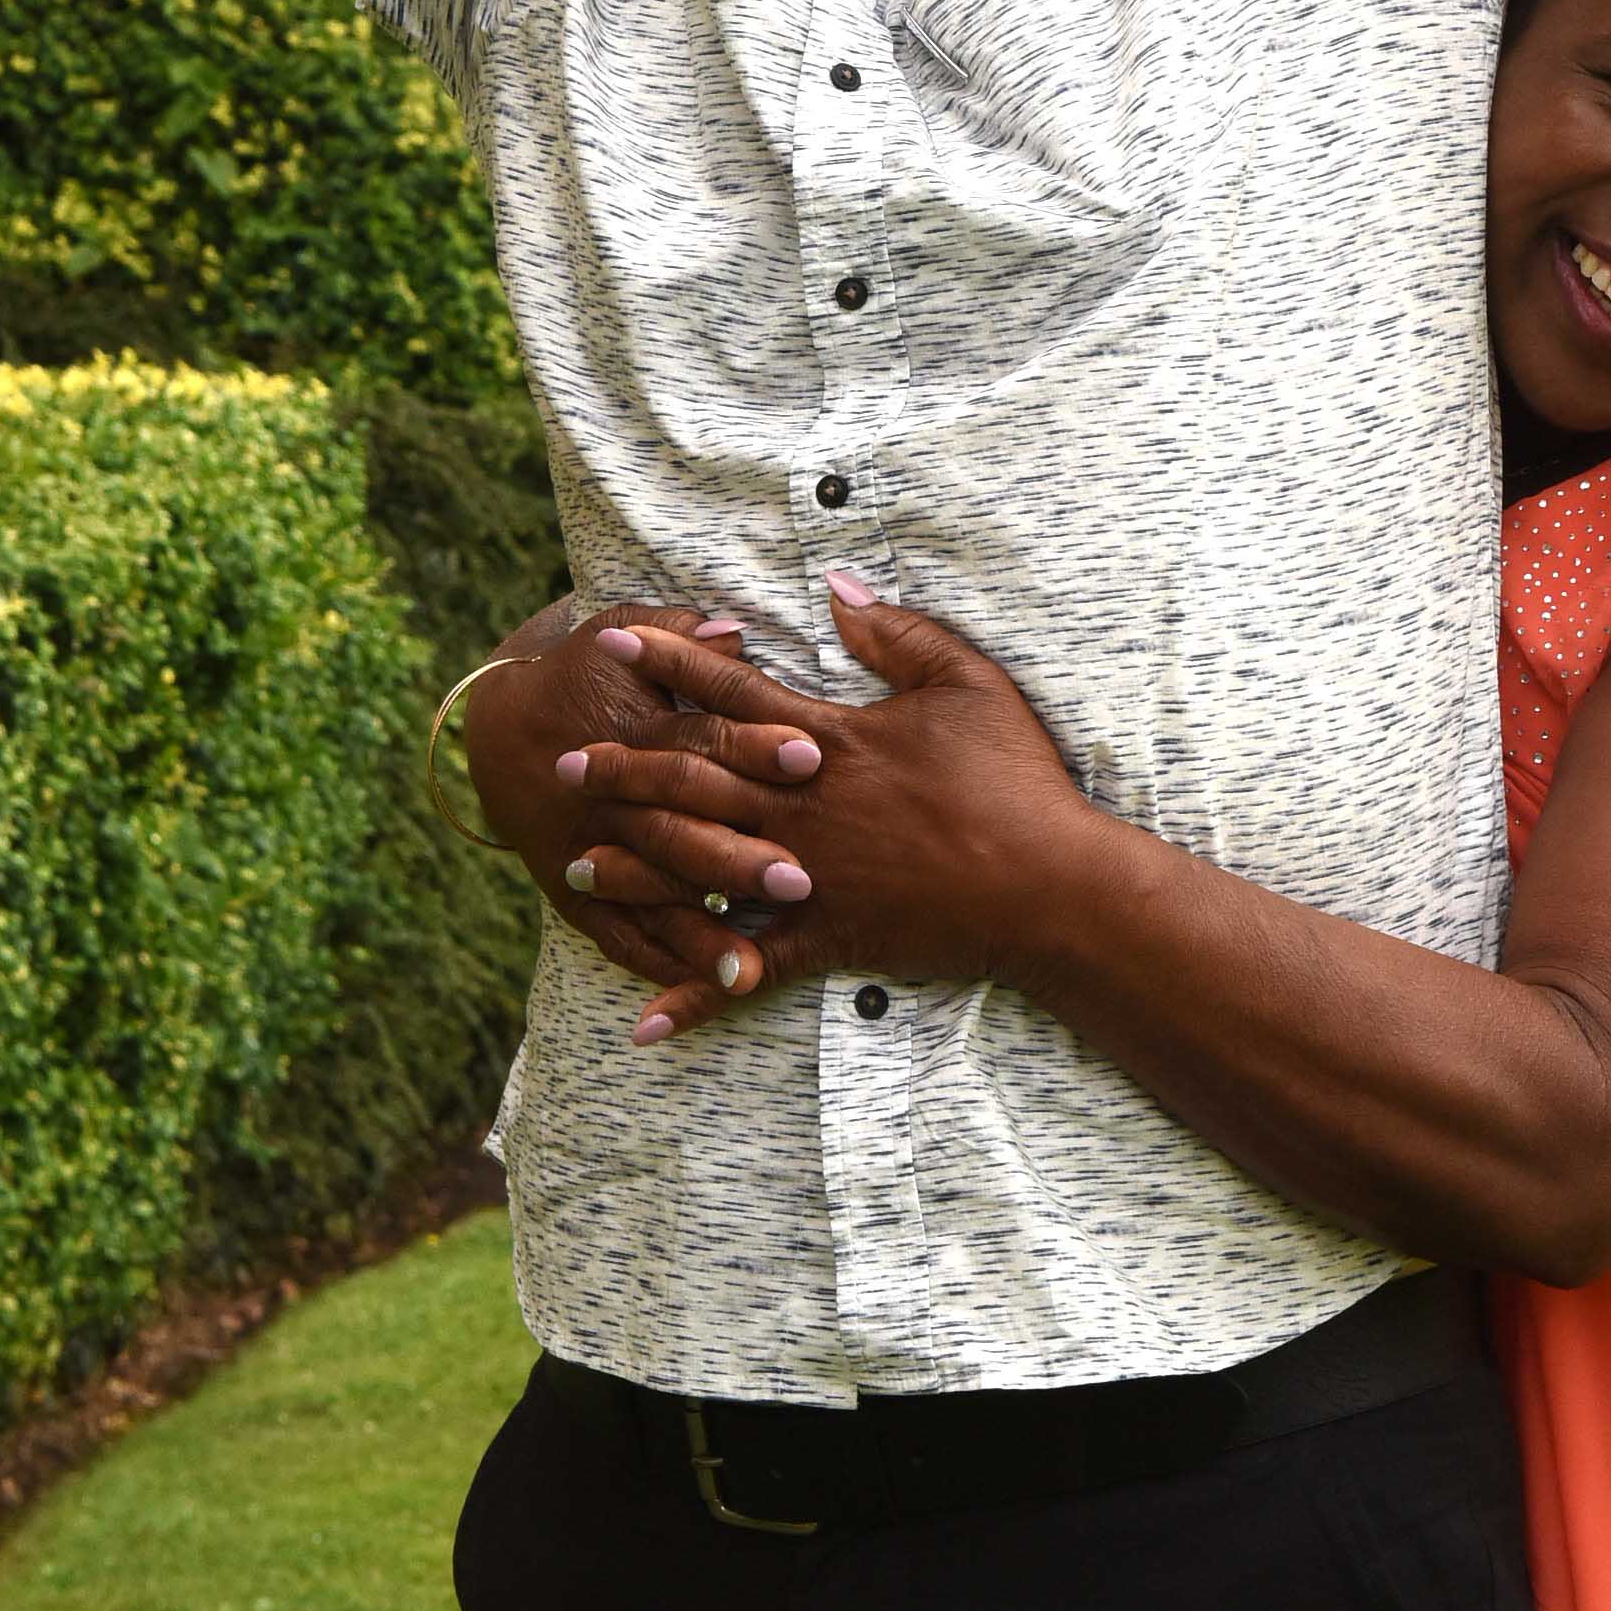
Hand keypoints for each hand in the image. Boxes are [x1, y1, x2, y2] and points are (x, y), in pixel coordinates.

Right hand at [459, 597, 777, 1001]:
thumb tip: (733, 631)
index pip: (701, 738)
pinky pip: (616, 934)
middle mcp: (612, 797)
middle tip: (799, 879)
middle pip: (680, 828)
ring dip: (699, 930)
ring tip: (750, 968)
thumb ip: (681, 636)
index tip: (811, 755)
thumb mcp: (622, 630)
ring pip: (650, 895)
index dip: (755, 745)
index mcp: (634, 728)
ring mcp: (591, 850)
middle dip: (737, 856)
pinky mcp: (574, 891)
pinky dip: (658, 962)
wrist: (498, 727)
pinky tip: (701, 988)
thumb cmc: (588, 672)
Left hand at [560, 580, 1098, 1045]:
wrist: (1047, 886)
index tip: (613, 643)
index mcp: (829, 740)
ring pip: (700, 871)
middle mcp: (801, 808)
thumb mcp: (966, 682)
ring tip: (576, 865)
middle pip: (693, 779)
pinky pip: (748, 972)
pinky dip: (695, 996)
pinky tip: (648, 1021)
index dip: (671, 662)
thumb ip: (897, 632)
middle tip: (564, 762)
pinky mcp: (825, 937)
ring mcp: (807, 877)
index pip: (732, 692)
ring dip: (635, 868)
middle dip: (624, 767)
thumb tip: (836, 589)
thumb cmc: (1013, 778)